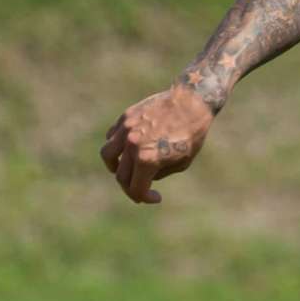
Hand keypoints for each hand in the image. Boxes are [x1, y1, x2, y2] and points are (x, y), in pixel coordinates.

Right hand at [101, 84, 213, 204]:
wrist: (192, 102)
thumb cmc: (191, 135)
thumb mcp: (181, 163)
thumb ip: (158, 173)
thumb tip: (145, 177)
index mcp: (146, 160)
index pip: (136, 189)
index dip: (145, 198)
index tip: (155, 197)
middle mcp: (132, 145)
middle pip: (121, 176)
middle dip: (131, 187)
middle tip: (141, 188)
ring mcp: (126, 129)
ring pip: (107, 154)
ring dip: (114, 166)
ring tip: (125, 169)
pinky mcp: (126, 117)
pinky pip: (113, 136)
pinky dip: (117, 145)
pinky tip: (129, 148)